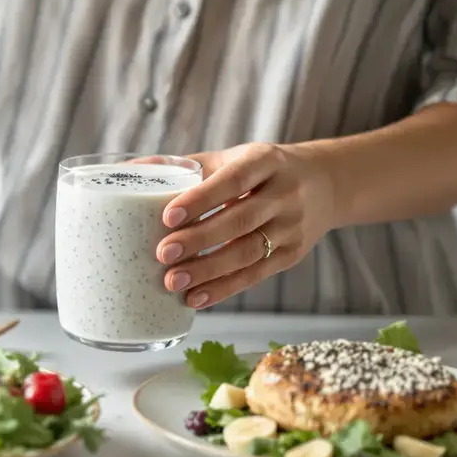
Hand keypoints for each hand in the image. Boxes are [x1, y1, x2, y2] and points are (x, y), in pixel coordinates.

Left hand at [155, 143, 337, 308]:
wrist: (324, 185)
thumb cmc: (261, 171)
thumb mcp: (234, 157)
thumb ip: (188, 166)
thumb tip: (132, 169)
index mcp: (265, 162)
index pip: (233, 180)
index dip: (202, 198)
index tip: (168, 216)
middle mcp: (284, 194)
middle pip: (240, 220)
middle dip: (199, 240)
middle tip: (162, 254)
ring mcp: (291, 227)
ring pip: (248, 252)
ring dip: (208, 271)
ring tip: (172, 282)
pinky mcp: (292, 255)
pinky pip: (256, 275)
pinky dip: (224, 288)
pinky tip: (196, 298)